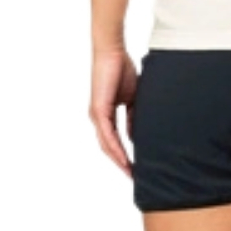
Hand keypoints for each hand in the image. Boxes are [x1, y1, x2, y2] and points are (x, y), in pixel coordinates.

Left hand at [89, 46, 138, 176]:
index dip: (123, 156)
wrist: (113, 52)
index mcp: (105, 115)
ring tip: (130, 173)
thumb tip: (134, 135)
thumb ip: (133, 117)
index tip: (134, 168)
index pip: (113, 141)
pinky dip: (115, 148)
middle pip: (108, 148)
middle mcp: (97, 118)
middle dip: (121, 164)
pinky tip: (124, 158)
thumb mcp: (132, 99)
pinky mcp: (98, 110)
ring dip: (118, 161)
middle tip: (133, 177)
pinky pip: (107, 134)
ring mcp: (96, 115)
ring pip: (106, 145)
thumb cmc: (121, 70)